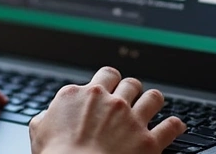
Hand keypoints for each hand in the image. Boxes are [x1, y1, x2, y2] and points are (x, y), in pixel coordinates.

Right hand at [29, 66, 185, 153]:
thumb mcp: (39, 130)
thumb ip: (48, 115)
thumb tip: (50, 115)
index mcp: (82, 95)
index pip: (105, 75)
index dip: (109, 82)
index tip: (110, 89)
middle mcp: (109, 102)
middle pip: (130, 83)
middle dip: (132, 89)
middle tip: (131, 97)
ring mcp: (131, 120)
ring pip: (153, 97)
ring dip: (154, 100)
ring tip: (153, 105)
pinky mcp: (148, 142)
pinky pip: (171, 127)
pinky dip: (175, 125)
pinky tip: (176, 125)